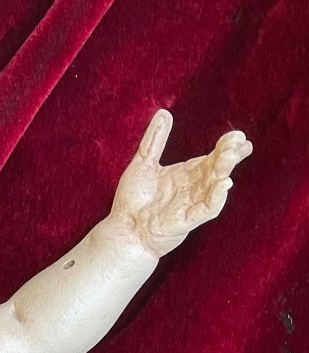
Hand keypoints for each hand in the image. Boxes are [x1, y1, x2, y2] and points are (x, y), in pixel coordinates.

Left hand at [111, 109, 251, 256]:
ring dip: (224, 172)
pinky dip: (216, 198)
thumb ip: (155, 140)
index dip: (226, 146)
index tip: (238, 136)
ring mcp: (191, 205)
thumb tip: (164, 112)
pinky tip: (224, 185)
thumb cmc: (132, 200)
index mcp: (186, 174)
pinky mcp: (186, 221)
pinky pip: (206, 210)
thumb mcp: (143, 163)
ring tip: (230, 157)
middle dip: (229, 156)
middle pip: (217, 169)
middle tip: (239, 144)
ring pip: (215, 187)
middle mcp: (193, 188)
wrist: (123, 230)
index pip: (212, 157)